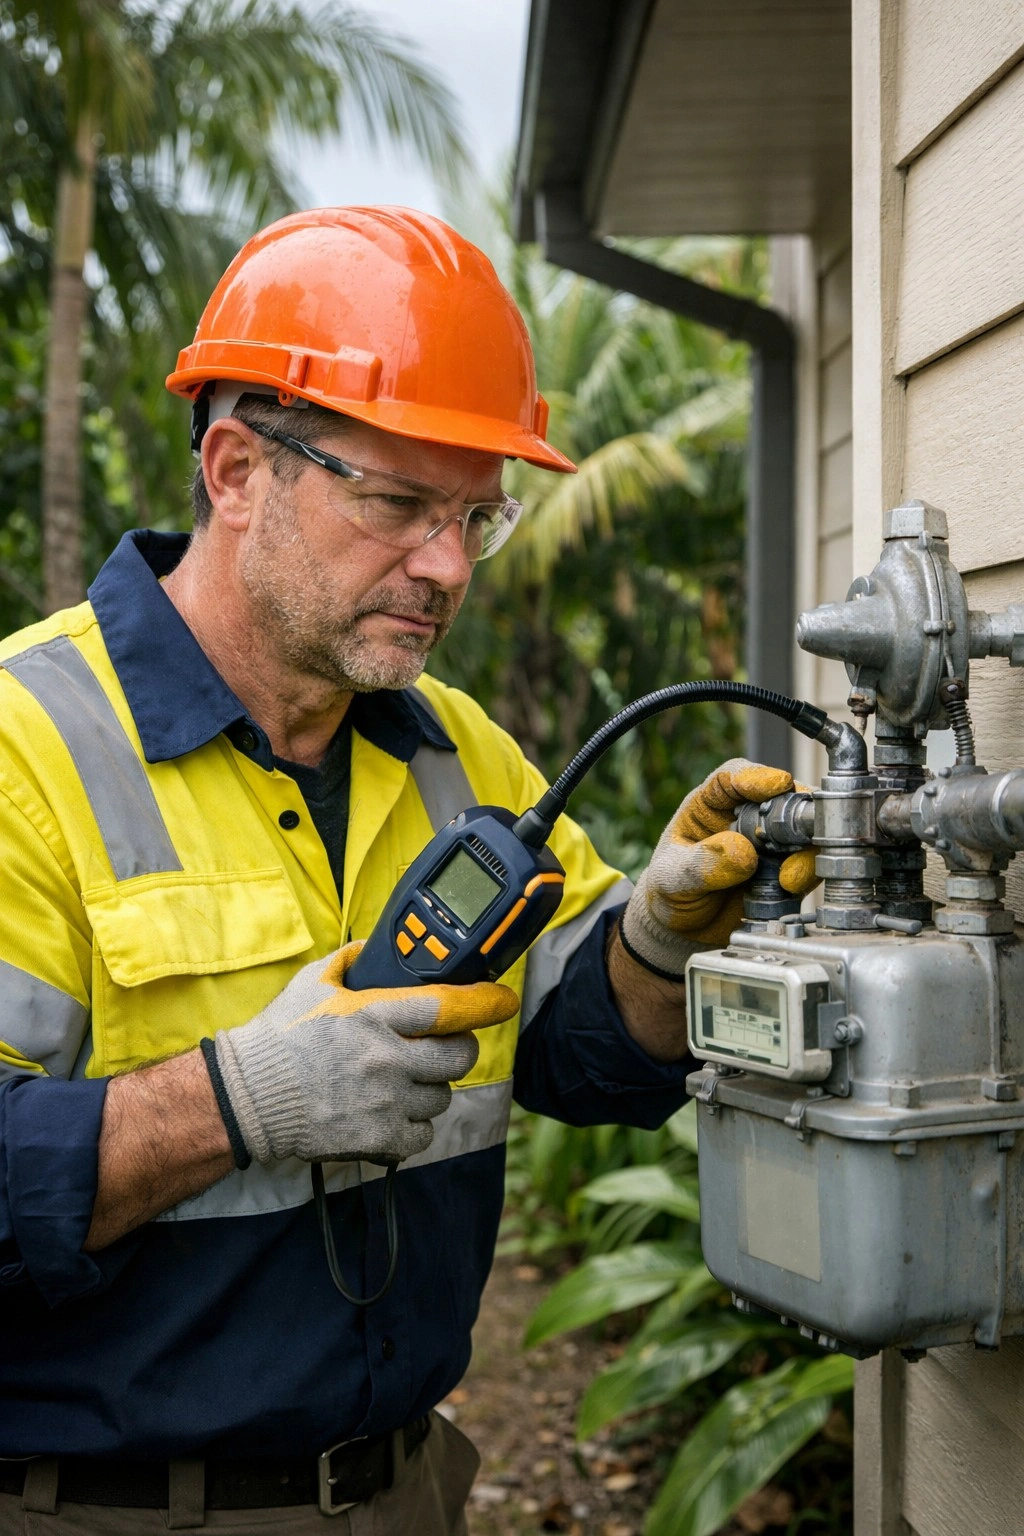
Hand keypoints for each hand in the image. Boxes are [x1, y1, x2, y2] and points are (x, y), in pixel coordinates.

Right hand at [210, 944, 518, 1165]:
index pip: (446, 1006)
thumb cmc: (278, 1037)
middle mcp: (386, 1058)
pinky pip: (423, 1135)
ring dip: (432, 1089)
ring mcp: (385, 1101)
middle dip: (461, 1050)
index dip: (483, 1003)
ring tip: (407, 1084)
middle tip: (448, 1048)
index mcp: (374, 1015)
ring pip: (443, 1097)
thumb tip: (376, 945)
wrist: (249, 1097)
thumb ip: (350, 959)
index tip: (502, 1001)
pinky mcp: (378, 1137)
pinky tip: (396, 1115)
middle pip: (458, 1056)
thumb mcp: (312, 982)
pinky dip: (416, 1127)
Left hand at [621, 759, 818, 972]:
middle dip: (794, 814)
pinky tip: (790, 888)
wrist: (685, 929)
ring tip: (788, 878)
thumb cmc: (671, 892)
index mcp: (710, 804)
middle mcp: (746, 816)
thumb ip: (701, 865)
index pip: (732, 778)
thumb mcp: (671, 879)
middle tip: (796, 836)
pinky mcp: (788, 868)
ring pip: (804, 829)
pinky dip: (808, 872)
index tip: (777, 784)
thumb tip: (742, 852)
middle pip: (782, 797)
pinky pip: (810, 863)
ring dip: (806, 849)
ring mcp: (771, 842)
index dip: (757, 777)